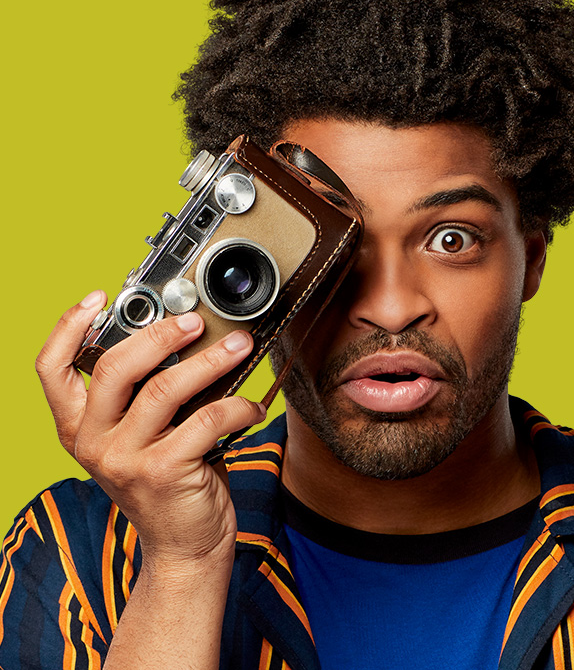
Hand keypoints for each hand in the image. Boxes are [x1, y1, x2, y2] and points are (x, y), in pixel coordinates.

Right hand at [35, 290, 265, 566]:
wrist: (183, 547)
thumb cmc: (169, 480)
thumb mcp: (141, 437)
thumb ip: (145, 396)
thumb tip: (187, 340)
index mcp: (80, 427)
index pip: (51, 370)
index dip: (67, 328)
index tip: (96, 297)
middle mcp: (94, 443)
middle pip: (116, 368)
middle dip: (161, 335)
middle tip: (195, 322)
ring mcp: (126, 460)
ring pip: (166, 389)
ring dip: (211, 361)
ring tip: (240, 347)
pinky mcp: (164, 472)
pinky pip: (208, 419)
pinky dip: (238, 405)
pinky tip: (253, 407)